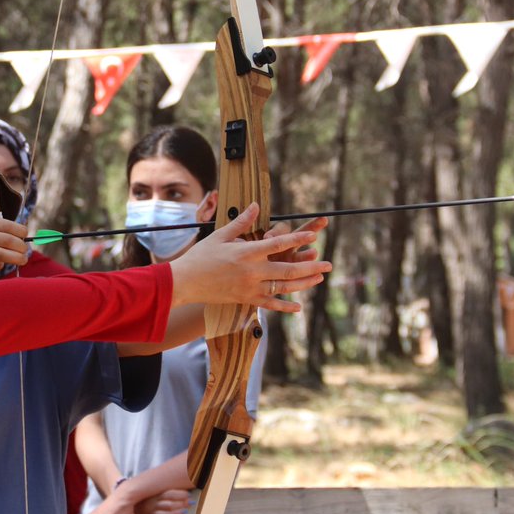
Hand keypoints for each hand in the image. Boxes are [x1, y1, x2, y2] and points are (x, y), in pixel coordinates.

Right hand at [0, 213, 27, 271]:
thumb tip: (19, 235)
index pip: (10, 227)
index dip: (22, 233)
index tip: (25, 236)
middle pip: (9, 242)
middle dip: (22, 248)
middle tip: (24, 251)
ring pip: (3, 255)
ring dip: (16, 259)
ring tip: (22, 260)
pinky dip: (0, 264)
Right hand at [132, 489, 190, 513]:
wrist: (125, 503)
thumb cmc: (144, 497)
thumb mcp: (151, 491)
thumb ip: (163, 489)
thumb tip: (180, 486)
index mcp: (153, 495)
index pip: (168, 494)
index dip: (179, 494)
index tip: (189, 495)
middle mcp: (150, 504)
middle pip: (168, 504)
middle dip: (180, 503)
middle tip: (191, 503)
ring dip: (174, 513)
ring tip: (184, 512)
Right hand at [169, 203, 331, 311]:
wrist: (185, 282)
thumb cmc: (201, 256)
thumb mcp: (220, 235)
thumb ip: (242, 222)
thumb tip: (256, 205)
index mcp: (247, 252)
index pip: (279, 243)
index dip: (298, 238)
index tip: (314, 235)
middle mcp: (252, 271)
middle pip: (289, 268)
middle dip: (311, 266)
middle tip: (328, 264)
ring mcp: (250, 287)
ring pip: (284, 287)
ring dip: (304, 283)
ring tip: (319, 278)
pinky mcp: (246, 299)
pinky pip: (270, 304)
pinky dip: (285, 307)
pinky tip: (298, 308)